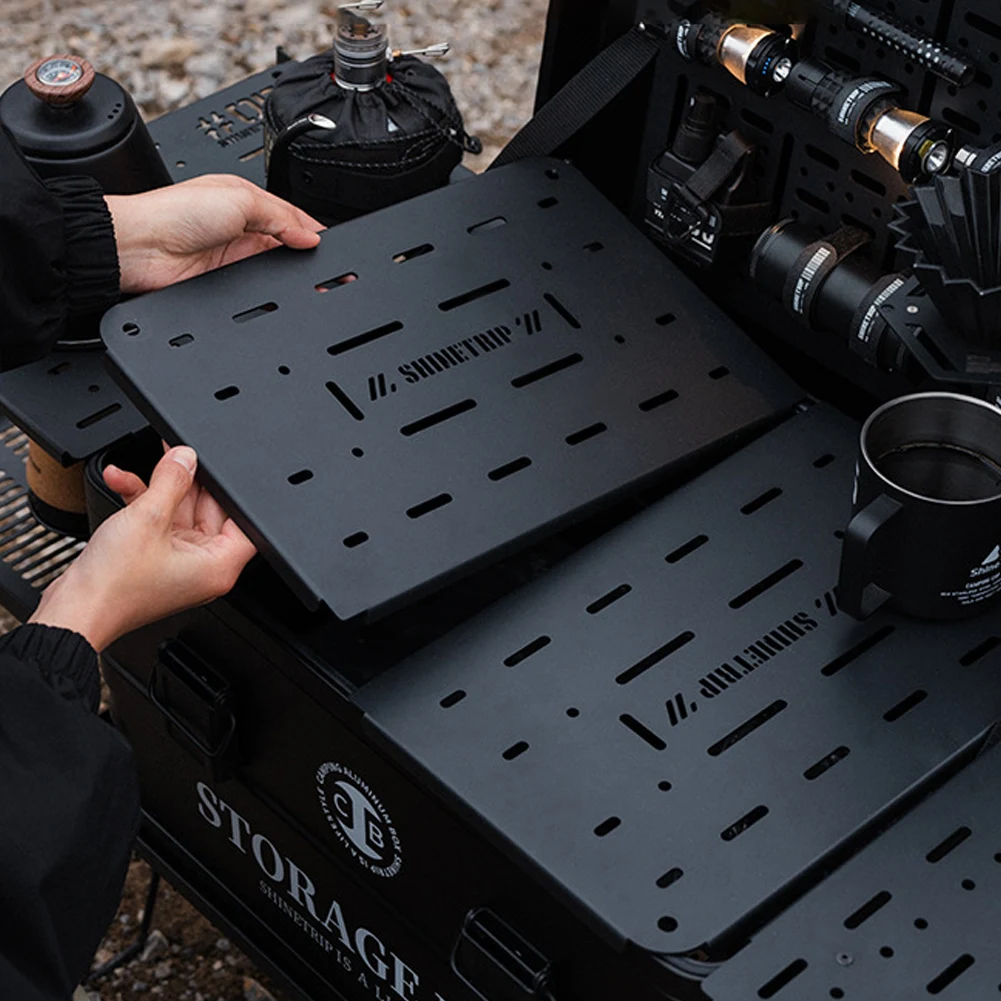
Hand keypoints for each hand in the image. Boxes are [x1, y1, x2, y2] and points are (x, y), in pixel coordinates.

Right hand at [29, 447, 255, 651]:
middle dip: (186, 482)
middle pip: (210, 512)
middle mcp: (204, 568)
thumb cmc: (114, 585)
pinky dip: (142, 502)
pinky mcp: (155, 560)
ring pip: (179, 513)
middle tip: (173, 457)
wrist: (74, 611)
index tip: (213, 470)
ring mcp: (179, 564)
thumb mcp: (148, 518)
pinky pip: (158, 523)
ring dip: (157, 489)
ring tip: (144, 468)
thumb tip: (186, 458)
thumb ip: (172, 481)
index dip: (229, 493)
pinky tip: (122, 481)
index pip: (244, 521)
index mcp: (219, 566)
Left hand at [105, 174, 322, 293]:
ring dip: (291, 272)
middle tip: (327, 264)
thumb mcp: (240, 198)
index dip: (312, 229)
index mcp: (246, 199)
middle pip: (287, 243)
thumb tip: (310, 235)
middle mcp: (241, 227)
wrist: (141, 248)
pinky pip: (259, 286)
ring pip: (276, 267)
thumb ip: (280, 216)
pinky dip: (272, 289)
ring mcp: (235, 256)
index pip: (291, 215)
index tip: (331, 243)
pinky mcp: (228, 281)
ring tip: (311, 277)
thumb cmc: (174, 212)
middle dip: (306, 252)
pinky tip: (282, 289)